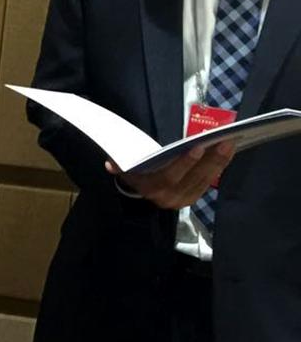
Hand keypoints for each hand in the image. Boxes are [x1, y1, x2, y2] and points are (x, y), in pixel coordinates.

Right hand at [106, 142, 234, 209]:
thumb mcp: (125, 170)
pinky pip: (209, 181)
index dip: (185, 163)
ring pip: (205, 180)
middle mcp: (169, 197)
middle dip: (211, 159)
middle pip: (194, 178)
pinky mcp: (194, 197)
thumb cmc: (136, 175)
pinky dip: (220, 166)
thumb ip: (120, 166)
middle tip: (224, 141)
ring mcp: (183, 199)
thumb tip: (111, 163)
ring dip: (220, 161)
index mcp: (151, 189)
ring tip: (230, 143)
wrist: (139, 197)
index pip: (170, 177)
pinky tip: (227, 152)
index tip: (197, 147)